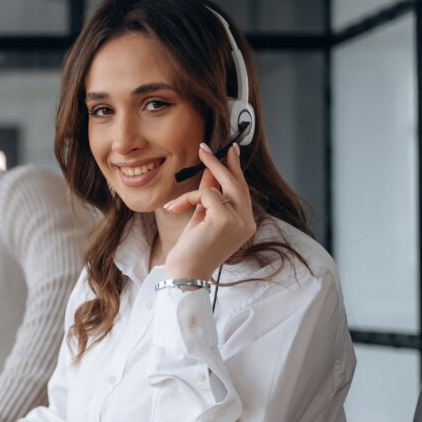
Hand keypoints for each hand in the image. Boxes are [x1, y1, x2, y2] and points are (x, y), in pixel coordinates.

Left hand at [162, 143, 256, 280]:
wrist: (185, 274)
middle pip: (236, 184)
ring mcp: (239, 221)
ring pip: (220, 186)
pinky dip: (187, 199)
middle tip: (203, 148)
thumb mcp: (201, 219)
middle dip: (219, 163)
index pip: (242, 191)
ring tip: (179, 198)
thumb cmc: (191, 251)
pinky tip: (175, 209)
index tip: (231, 151)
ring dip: (196, 187)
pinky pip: (205, 194)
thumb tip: (210, 174)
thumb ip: (209, 197)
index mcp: (245, 224)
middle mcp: (247, 222)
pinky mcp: (225, 219)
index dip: (235, 170)